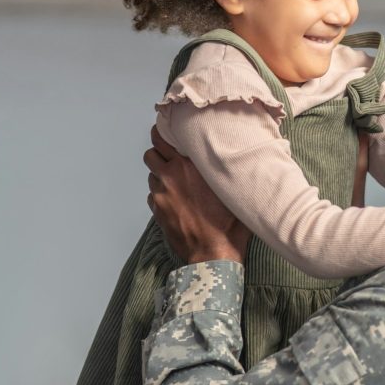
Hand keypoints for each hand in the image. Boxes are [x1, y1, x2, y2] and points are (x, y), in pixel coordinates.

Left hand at [144, 126, 250, 263]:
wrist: (213, 253)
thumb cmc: (228, 223)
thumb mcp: (233, 189)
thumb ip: (224, 168)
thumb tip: (230, 155)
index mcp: (188, 165)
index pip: (161, 138)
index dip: (162, 132)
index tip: (167, 131)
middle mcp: (170, 176)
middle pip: (151, 154)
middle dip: (159, 153)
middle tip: (171, 157)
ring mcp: (161, 195)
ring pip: (152, 175)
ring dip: (161, 175)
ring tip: (177, 182)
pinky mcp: (157, 211)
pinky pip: (153, 196)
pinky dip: (161, 194)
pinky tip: (176, 201)